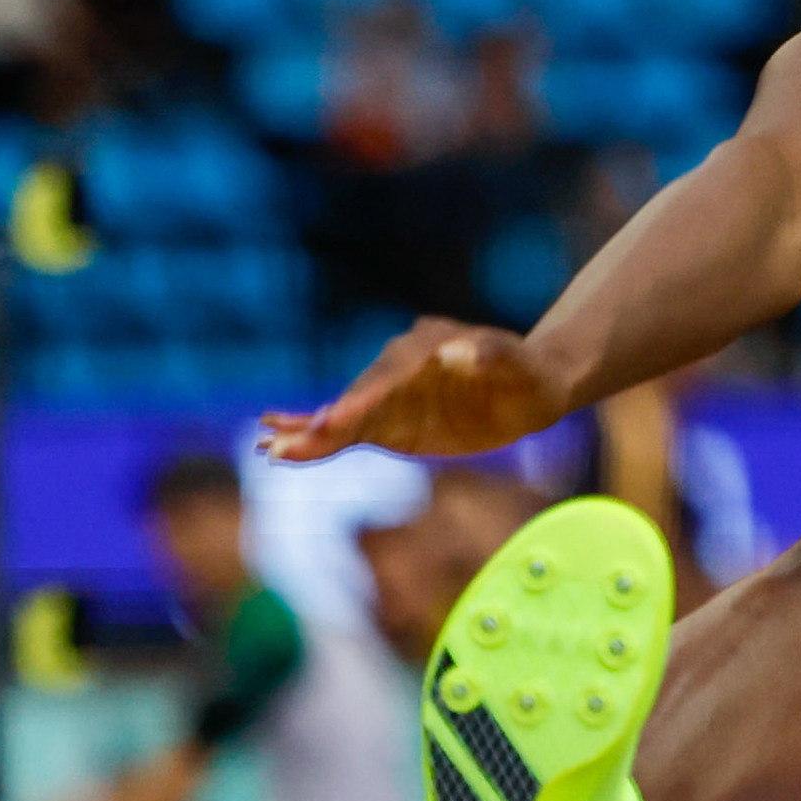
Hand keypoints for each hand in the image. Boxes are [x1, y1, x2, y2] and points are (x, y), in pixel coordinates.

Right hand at [259, 317, 568, 461]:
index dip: (360, 402)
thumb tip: (457, 353)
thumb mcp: (520, 365)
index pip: (389, 380)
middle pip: (357, 398)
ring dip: (308, 434)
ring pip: (345, 416)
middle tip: (283, 445)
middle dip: (323, 423)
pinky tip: (284, 450)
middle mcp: (399, 368)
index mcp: (425, 349)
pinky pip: (351, 432)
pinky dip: (320, 440)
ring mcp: (392, 394)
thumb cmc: (529, 374)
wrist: (532, 385)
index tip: (334, 421)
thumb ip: (492, 356)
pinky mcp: (392, 420)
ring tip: (269, 451)